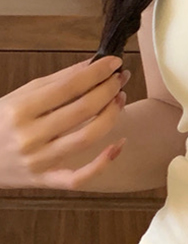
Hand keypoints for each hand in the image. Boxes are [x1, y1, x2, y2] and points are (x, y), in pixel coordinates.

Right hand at [0, 56, 129, 189]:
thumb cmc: (0, 121)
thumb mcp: (21, 95)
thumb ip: (59, 79)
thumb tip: (94, 64)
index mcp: (20, 110)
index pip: (70, 86)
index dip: (97, 72)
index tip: (114, 62)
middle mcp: (29, 137)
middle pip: (83, 110)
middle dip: (108, 89)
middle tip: (120, 78)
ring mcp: (39, 162)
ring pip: (87, 138)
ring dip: (112, 115)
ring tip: (120, 98)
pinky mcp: (45, 181)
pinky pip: (79, 177)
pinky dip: (103, 163)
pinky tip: (120, 144)